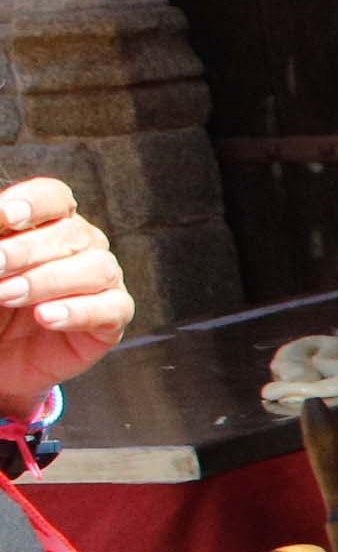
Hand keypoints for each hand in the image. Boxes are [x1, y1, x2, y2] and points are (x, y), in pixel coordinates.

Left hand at [0, 181, 132, 413]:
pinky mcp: (112, 319)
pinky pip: (111, 309)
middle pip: (71, 233)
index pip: (53, 197)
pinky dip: (78, 311)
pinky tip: (46, 317)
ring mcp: (101, 281)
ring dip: (47, 281)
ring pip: (95, 268)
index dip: (33, 203)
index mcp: (49, 222)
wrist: (0, 354)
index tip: (4, 216)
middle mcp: (82, 245)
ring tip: (7, 295)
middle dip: (26, 250)